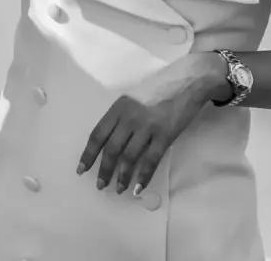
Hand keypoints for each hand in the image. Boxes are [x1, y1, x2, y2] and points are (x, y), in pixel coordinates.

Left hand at [77, 53, 225, 195]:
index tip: (81, 170)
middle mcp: (129, 117)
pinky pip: (150, 160)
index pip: (98, 134)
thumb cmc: (159, 90)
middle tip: (101, 186)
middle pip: (111, 149)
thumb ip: (121, 117)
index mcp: (119, 107)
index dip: (88, 154)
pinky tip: (138, 188)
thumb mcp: (133, 99)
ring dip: (122, 177)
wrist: (188, 82)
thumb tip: (109, 143)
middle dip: (104, 170)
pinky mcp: (164, 134)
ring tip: (119, 189)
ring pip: (129, 157)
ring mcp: (147, 126)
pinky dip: (143, 176)